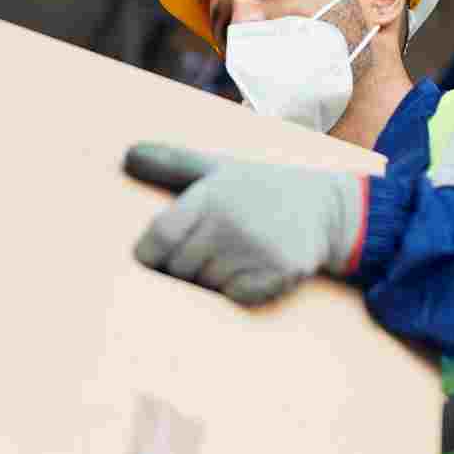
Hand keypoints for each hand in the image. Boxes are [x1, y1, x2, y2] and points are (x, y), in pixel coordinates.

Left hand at [124, 143, 368, 304]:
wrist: (326, 207)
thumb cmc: (261, 188)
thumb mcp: (218, 168)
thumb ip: (171, 164)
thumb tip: (126, 155)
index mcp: (210, 195)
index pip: (158, 240)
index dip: (151, 255)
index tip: (157, 255)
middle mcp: (230, 222)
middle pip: (179, 269)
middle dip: (186, 266)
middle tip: (213, 247)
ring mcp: (255, 251)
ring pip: (205, 287)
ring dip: (214, 278)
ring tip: (238, 253)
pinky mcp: (277, 274)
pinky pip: (235, 297)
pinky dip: (241, 289)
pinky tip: (255, 267)